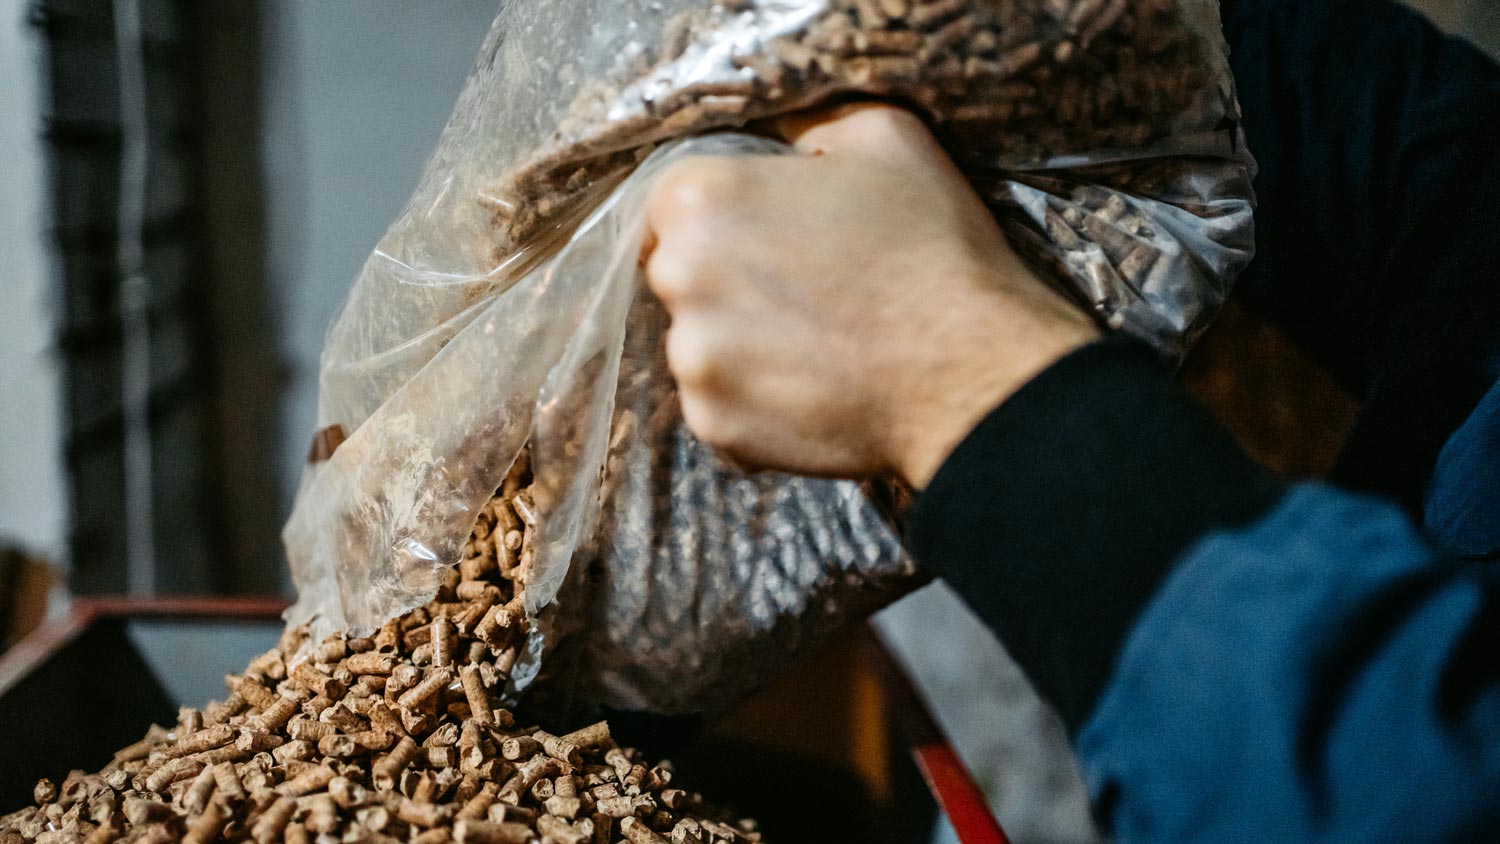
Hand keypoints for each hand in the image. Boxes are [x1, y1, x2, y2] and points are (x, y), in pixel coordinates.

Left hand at [642, 103, 1099, 487]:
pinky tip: (817, 389)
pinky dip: (758, 406)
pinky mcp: (716, 427)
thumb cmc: (931, 248)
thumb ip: (805, 122)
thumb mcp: (881, 136)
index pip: (671, 205)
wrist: (973, 372)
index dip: (724, 219)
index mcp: (701, 198)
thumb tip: (776, 132)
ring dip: (743, 348)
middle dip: (727, 282)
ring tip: (819, 345)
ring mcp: (694, 362)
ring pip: (700, 348)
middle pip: (679, 277)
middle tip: (805, 291)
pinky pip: (722, 409)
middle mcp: (679, 280)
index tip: (769, 237)